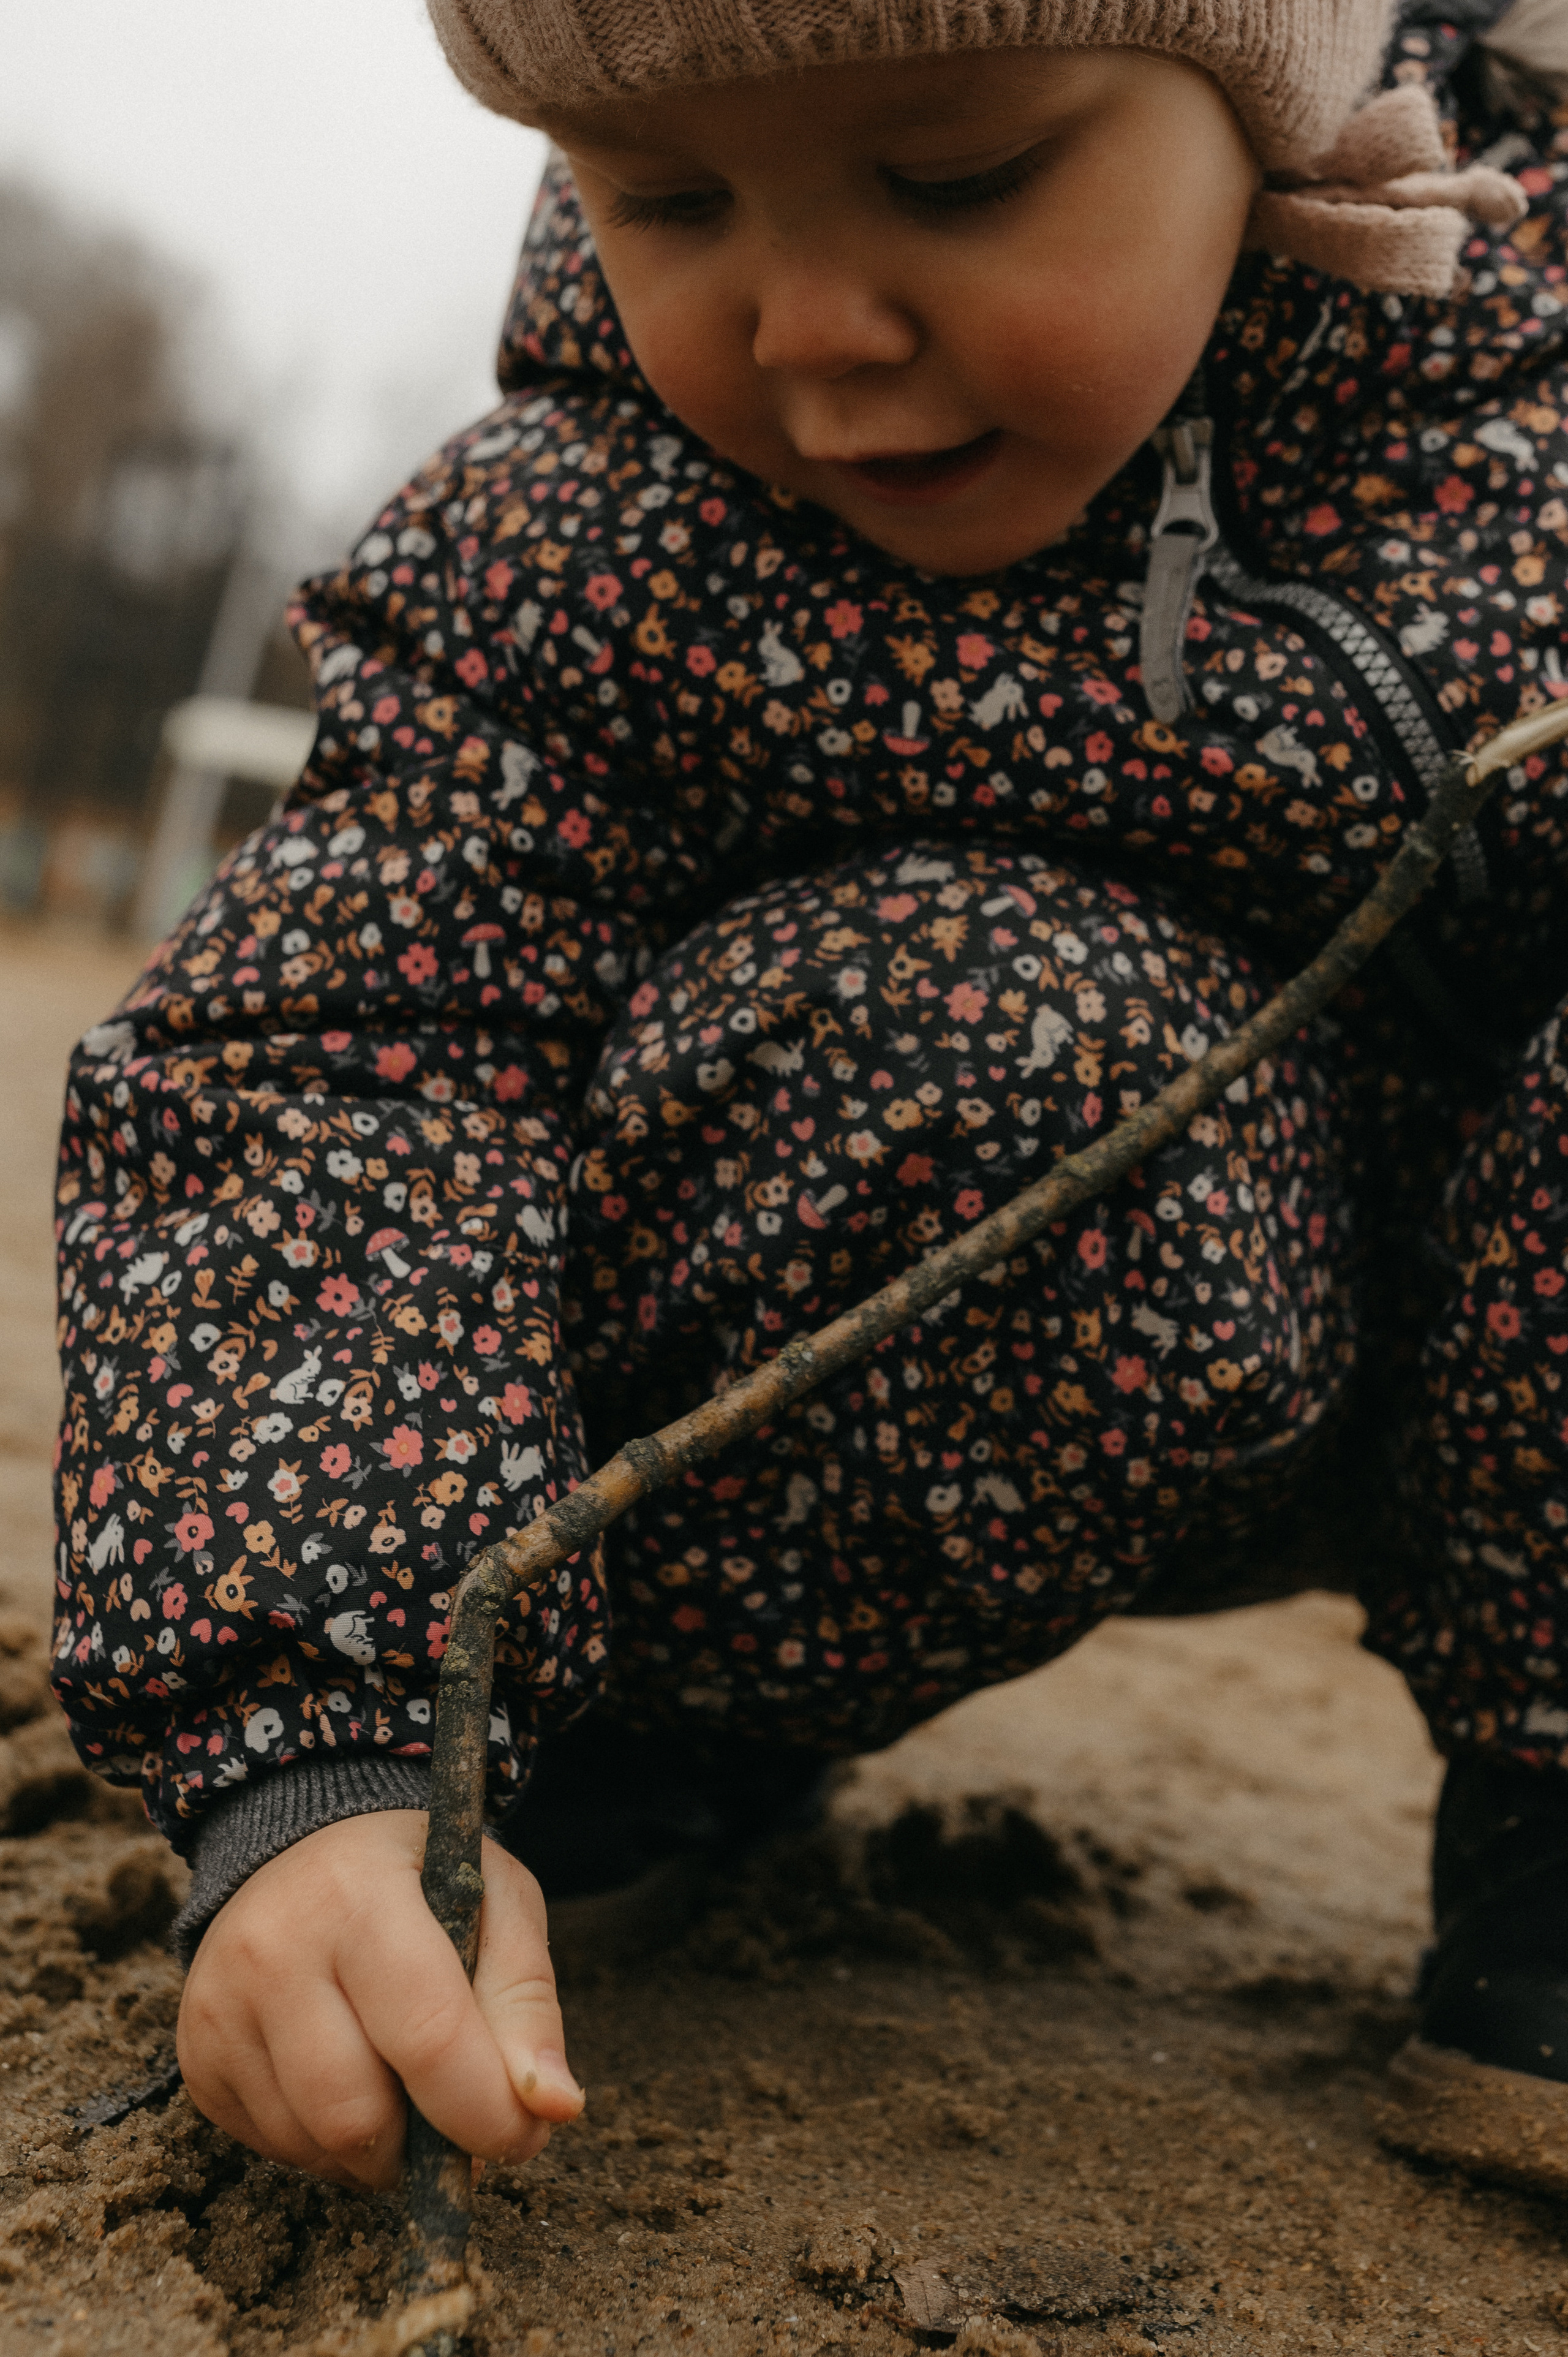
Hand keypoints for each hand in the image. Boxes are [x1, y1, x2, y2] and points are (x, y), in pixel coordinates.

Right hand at [177, 1809, 581, 2188]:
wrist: (304, 1845)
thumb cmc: (419, 1873)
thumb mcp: (496, 1898)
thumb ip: (527, 2000)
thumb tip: (552, 2108)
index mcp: (357, 1896)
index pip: (426, 2037)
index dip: (485, 2112)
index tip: (526, 2134)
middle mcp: (272, 1951)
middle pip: (358, 2114)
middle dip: (429, 2145)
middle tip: (461, 2116)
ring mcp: (220, 2008)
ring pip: (314, 2145)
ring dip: (381, 2150)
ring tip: (406, 2086)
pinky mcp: (198, 2058)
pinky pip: (274, 2149)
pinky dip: (329, 2143)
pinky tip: (350, 2081)